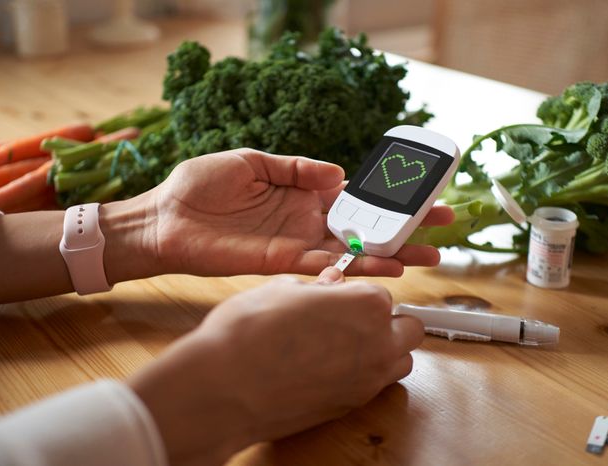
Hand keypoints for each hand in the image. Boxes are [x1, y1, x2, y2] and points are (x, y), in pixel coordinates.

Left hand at [114, 148, 452, 278]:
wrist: (164, 217)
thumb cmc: (200, 185)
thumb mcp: (251, 160)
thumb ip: (296, 166)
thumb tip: (339, 171)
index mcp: (301, 190)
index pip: (354, 192)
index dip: (386, 191)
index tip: (420, 187)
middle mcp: (307, 218)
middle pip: (365, 223)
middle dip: (404, 224)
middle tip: (443, 224)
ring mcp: (299, 242)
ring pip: (355, 249)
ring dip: (392, 251)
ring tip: (428, 254)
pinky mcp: (284, 262)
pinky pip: (328, 265)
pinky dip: (358, 266)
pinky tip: (386, 267)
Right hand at [127, 271, 423, 465]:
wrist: (224, 388)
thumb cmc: (247, 334)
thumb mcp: (280, 290)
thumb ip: (315, 285)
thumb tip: (325, 284)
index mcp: (366, 304)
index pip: (382, 293)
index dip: (356, 293)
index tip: (339, 296)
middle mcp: (377, 342)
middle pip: (408, 328)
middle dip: (386, 321)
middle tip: (352, 319)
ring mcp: (368, 379)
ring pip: (400, 361)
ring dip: (384, 350)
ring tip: (347, 345)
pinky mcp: (352, 406)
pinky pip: (376, 386)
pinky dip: (365, 375)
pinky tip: (332, 368)